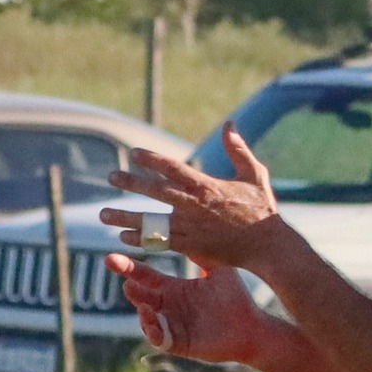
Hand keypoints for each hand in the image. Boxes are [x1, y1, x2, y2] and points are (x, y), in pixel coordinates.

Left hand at [100, 124, 281, 274]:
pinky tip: (123, 236)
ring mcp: (190, 227)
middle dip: (131, 183)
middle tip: (110, 176)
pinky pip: (159, 242)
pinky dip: (141, 239)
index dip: (152, 160)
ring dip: (125, 217)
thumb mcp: (254, 174)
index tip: (133, 154)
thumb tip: (228, 124)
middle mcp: (195, 205)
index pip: (173, 168)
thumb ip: (238, 150)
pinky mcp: (190, 246)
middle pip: (156, 191)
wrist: (268, 245)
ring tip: (103, 214)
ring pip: (151, 220)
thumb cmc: (262, 209)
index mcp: (208, 186)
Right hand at [104, 251, 264, 363]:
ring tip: (145, 306)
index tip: (111, 257)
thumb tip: (189, 224)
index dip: (128, 268)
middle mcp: (167, 306)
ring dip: (143, 313)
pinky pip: (161, 339)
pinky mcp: (178, 343)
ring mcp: (171, 325)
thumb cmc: (235, 298)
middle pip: (141, 297)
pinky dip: (155, 332)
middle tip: (127, 282)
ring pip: (147, 320)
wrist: (251, 326)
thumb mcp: (217, 270)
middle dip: (131, 290)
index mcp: (173, 288)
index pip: (145, 276)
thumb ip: (201, 253)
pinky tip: (154, 324)